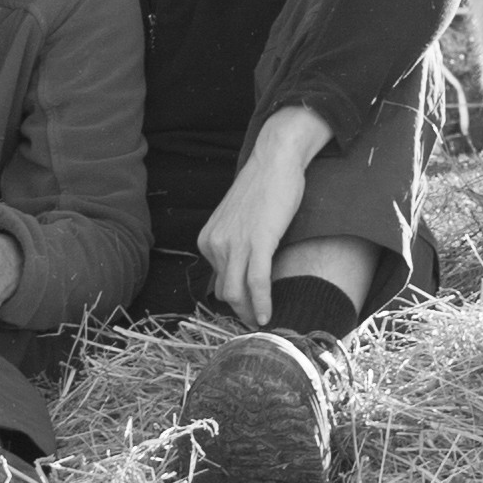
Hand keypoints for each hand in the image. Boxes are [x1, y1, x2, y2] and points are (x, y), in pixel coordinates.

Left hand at [196, 105, 329, 329]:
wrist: (274, 160)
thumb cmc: (261, 187)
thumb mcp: (237, 220)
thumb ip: (235, 244)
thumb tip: (244, 271)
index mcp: (208, 239)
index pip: (217, 281)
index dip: (234, 298)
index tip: (248, 309)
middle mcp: (215, 243)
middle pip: (224, 292)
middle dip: (241, 312)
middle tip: (256, 322)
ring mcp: (235, 244)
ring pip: (236, 293)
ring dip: (250, 313)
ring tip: (263, 323)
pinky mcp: (258, 242)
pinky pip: (257, 282)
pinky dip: (263, 303)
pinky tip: (268, 316)